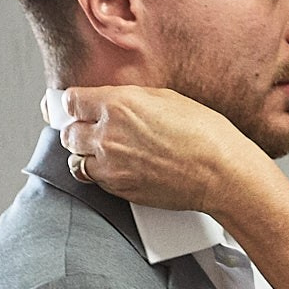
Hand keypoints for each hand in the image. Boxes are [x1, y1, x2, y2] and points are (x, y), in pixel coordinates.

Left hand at [54, 85, 270, 216]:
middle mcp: (107, 136)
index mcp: (117, 105)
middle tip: (92, 129)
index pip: (70, 101)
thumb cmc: (204, 134)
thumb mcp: (166, 98)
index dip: (76, 103)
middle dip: (78, 129)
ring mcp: (111, 166)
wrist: (220, 173)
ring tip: (104, 151)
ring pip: (75, 160)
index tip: (80, 106)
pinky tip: (119, 168)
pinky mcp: (119, 190)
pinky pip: (95, 180)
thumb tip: (115, 103)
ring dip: (85, 154)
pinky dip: (101, 174)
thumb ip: (130, 99)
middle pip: (69, 132)